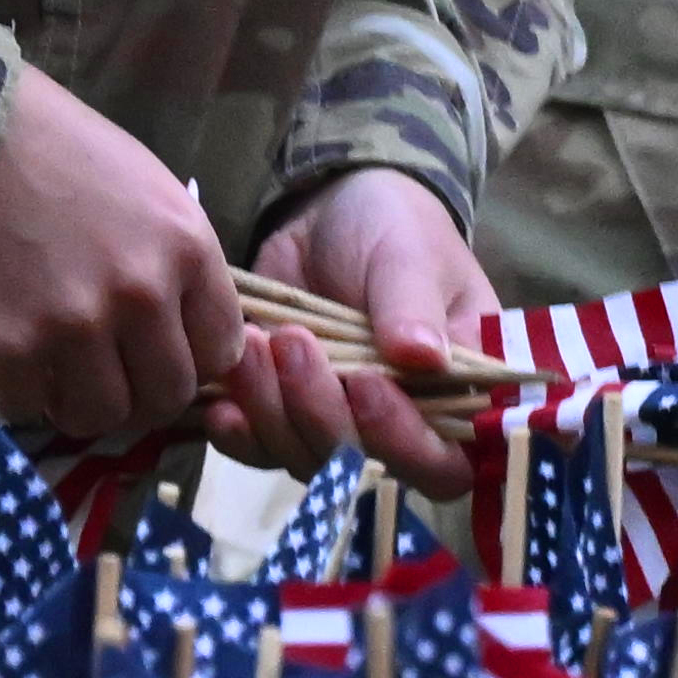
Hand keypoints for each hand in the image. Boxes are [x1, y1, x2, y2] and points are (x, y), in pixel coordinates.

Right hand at [0, 68, 242, 449]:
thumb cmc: (57, 151)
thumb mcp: (148, 189)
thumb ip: (176, 264)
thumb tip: (187, 335)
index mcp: (185, 248)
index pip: (220, 351)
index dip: (190, 360)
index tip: (161, 354)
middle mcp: (141, 294)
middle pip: (167, 396)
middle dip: (139, 392)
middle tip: (108, 374)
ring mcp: (75, 327)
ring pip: (102, 417)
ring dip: (79, 402)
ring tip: (56, 371)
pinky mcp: (9, 350)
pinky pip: (27, 409)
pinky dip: (17, 393)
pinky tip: (7, 356)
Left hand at [222, 170, 497, 489]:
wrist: (334, 209)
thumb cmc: (396, 229)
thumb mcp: (411, 257)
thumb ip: (414, 308)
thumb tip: (424, 358)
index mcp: (457, 397)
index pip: (444, 461)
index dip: (404, 442)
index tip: (363, 383)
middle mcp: (403, 427)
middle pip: (366, 468)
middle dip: (322, 416)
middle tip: (292, 345)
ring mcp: (341, 424)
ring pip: (307, 460)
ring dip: (274, 414)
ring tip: (254, 346)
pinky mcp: (288, 415)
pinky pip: (262, 448)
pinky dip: (240, 433)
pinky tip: (220, 404)